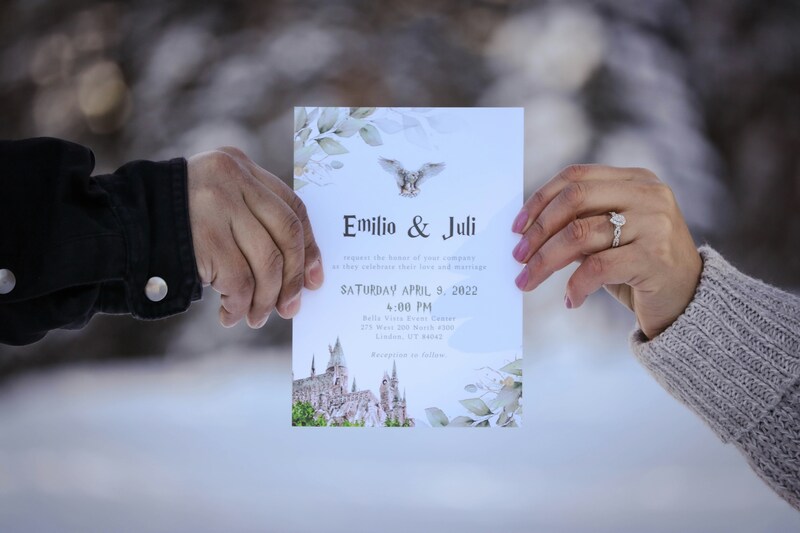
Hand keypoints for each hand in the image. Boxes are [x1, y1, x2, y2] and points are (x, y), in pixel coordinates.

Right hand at [187, 147, 322, 327]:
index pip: (292, 206)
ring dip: (266, 298)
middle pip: (287, 233)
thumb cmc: (175, 224)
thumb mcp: (215, 204)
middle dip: (294, 277)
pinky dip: (241, 303)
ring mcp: (216, 205)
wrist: (116, 226)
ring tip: (256, 317)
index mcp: (239, 166)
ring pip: (267, 261)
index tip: (314, 278)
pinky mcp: (202, 236)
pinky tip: (231, 314)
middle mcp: (231, 179)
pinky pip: (239, 279)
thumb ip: (252, 221)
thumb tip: (300, 273)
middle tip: (291, 307)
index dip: (309, 245)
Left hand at [512, 164, 701, 338]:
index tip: (517, 227)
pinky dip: (575, 286)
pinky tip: (570, 300)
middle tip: (518, 257)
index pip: (576, 177)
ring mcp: (655, 224)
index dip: (540, 199)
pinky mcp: (655, 258)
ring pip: (579, 234)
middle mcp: (648, 195)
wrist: (690, 303)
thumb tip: (526, 231)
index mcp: (636, 180)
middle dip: (538, 230)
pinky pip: (597, 267)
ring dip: (545, 261)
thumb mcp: (610, 238)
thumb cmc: (641, 268)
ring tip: (528, 281)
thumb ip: (578, 224)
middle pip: (574, 199)